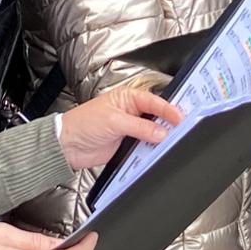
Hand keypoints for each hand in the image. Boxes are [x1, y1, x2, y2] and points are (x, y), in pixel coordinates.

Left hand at [59, 85, 180, 169]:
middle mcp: (131, 111)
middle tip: (182, 129)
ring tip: (174, 141)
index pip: (154, 102)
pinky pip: (145, 146)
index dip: (168, 109)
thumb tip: (161, 132)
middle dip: (168, 123)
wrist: (68, 146)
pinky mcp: (128, 144)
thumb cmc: (83, 123)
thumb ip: (140, 127)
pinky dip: (152, 150)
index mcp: (127, 98)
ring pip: (153, 132)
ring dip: (161, 138)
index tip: (180, 118)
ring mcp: (130, 128)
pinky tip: (159, 152)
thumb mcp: (114, 122)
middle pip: (156, 116)